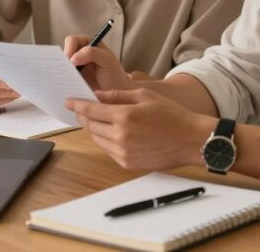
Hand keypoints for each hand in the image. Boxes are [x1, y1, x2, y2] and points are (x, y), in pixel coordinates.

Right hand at [64, 35, 134, 91]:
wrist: (116, 95)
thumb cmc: (114, 75)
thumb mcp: (107, 60)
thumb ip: (92, 53)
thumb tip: (72, 58)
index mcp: (87, 43)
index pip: (72, 40)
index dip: (69, 49)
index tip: (71, 61)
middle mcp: (78, 54)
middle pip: (63, 53)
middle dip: (62, 62)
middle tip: (65, 72)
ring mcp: (74, 67)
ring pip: (60, 66)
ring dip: (60, 73)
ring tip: (65, 81)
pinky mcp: (71, 80)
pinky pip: (61, 78)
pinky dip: (61, 82)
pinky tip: (65, 87)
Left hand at [66, 89, 214, 170]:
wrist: (190, 140)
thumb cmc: (171, 115)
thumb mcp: (144, 96)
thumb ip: (117, 96)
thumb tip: (97, 96)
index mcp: (124, 116)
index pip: (90, 110)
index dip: (77, 105)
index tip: (69, 101)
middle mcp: (121, 136)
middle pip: (90, 126)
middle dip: (83, 116)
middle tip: (82, 109)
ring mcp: (123, 152)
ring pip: (97, 139)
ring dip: (94, 129)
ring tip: (98, 120)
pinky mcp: (127, 164)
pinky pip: (108, 151)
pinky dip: (106, 141)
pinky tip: (113, 133)